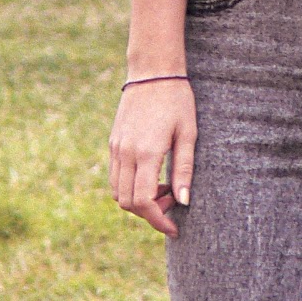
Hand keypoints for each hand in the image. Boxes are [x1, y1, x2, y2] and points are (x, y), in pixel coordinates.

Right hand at [108, 79, 196, 237]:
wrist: (153, 72)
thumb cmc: (177, 100)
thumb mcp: (188, 134)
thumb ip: (184, 169)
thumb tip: (184, 201)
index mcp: (146, 152)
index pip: (143, 202)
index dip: (158, 221)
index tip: (173, 229)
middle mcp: (126, 153)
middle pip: (128, 203)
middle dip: (150, 213)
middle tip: (172, 202)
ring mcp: (116, 148)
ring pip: (118, 192)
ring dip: (138, 201)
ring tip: (163, 189)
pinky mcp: (113, 143)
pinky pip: (116, 177)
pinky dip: (130, 187)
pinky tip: (152, 176)